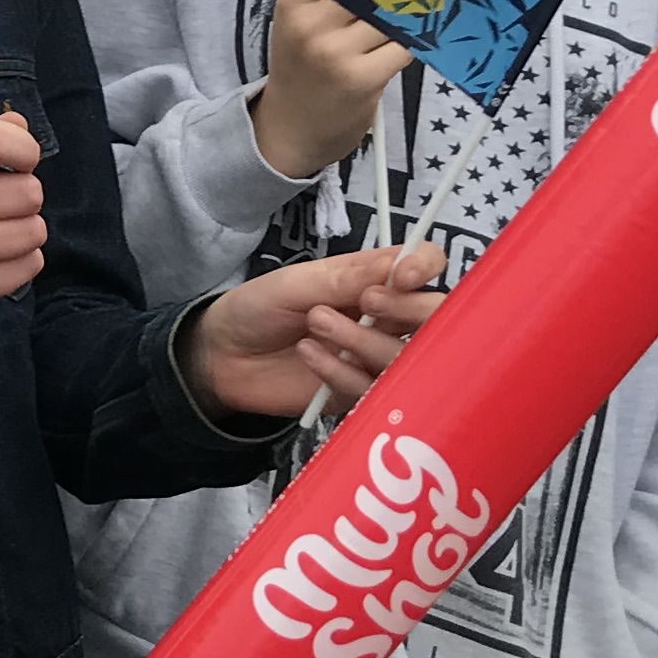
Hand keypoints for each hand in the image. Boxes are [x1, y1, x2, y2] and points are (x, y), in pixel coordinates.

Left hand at [186, 245, 445, 423]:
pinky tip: (310, 355)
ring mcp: (374, 357)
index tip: (404, 276)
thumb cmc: (260, 307)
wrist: (223, 356)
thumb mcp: (296, 283)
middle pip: (434, 317)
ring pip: (404, 356)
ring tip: (315, 324)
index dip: (425, 268)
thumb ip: (347, 278)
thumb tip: (397, 264)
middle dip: (409, 310)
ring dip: (363, 339)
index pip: (426, 265)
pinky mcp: (359, 393)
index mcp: (375, 279)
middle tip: (367, 303)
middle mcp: (385, 317)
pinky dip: (342, 371)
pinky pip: (372, 388)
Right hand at [252, 0, 409, 181]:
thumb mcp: (297, 27)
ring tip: (415, 11)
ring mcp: (336, 52)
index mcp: (292, 4)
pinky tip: (414, 40)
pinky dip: (413, 41)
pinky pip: (403, 46)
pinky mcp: (362, 78)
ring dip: (406, 15)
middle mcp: (310, 24)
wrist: (289, 132)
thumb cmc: (300, 73)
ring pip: (389, 16)